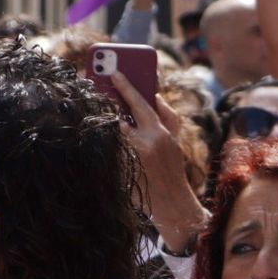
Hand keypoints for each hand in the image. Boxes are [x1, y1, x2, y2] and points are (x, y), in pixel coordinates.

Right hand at [112, 72, 205, 251]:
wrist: (174, 207)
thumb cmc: (144, 195)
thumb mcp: (123, 169)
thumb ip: (120, 144)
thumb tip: (115, 122)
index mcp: (138, 147)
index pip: (119, 118)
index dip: (110, 103)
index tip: (100, 86)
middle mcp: (156, 139)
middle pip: (141, 105)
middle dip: (128, 87)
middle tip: (116, 71)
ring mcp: (170, 139)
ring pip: (159, 109)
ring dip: (147, 96)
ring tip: (135, 83)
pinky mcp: (177, 141)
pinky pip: (168, 117)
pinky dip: (159, 108)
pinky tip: (152, 103)